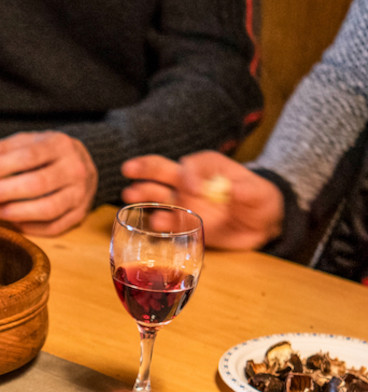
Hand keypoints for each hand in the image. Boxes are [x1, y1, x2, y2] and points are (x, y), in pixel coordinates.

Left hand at [0, 131, 97, 235]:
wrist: (79, 165)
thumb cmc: (44, 154)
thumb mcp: (24, 142)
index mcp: (59, 144)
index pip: (28, 156)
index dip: (0, 167)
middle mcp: (74, 168)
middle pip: (37, 184)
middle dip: (3, 191)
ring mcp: (80, 193)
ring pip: (47, 209)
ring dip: (15, 212)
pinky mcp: (80, 215)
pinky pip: (53, 227)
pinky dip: (30, 227)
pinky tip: (13, 221)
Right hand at [121, 151, 283, 250]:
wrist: (262, 226)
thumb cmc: (262, 202)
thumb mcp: (261, 194)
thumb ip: (249, 191)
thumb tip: (236, 190)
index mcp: (208, 167)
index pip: (191, 165)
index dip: (187, 175)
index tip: (190, 188)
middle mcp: (190, 181)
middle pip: (163, 172)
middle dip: (145, 169)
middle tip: (128, 169)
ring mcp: (184, 203)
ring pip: (158, 196)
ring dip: (143, 194)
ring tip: (129, 195)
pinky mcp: (183, 224)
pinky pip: (167, 222)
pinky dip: (159, 222)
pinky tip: (154, 222)